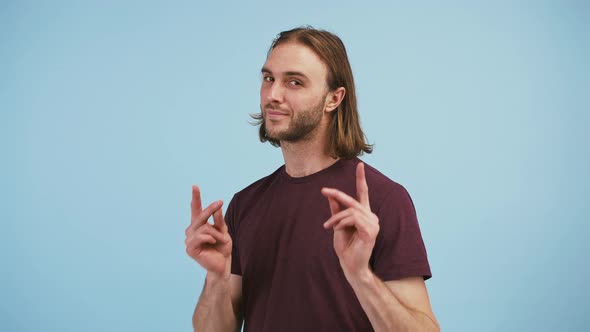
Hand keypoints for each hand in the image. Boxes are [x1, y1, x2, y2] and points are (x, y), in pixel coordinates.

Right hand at [185, 185, 231, 279]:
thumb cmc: (222, 247)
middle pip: (200, 215)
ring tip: (222, 240)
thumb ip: (219, 220)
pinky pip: (200, 237)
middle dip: (210, 208)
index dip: (196, 198)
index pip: (196, 209)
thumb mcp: (223, 231)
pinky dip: (209, 237)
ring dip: (216, 233)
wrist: (223, 264)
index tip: (195, 186)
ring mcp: (189, 240)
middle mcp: (192, 231)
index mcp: (199, 225)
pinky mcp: (190, 249)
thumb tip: (217, 207)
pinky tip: (212, 241)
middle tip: (220, 202)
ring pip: (203, 227)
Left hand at [321, 163, 378, 278]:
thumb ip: (336, 211)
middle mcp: (371, 216)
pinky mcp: (371, 231)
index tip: (360, 165)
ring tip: (329, 227)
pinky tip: (336, 229)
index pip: (363, 193)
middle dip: (337, 195)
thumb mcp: (337, 225)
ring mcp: (373, 224)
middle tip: (324, 191)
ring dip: (336, 218)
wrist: (350, 265)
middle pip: (353, 200)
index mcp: (364, 214)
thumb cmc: (345, 247)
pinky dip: (341, 222)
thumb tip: (331, 196)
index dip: (361, 179)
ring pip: (351, 210)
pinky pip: (353, 218)